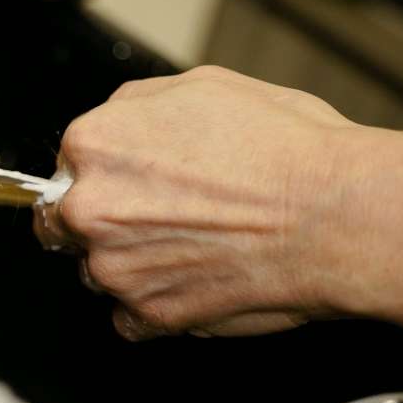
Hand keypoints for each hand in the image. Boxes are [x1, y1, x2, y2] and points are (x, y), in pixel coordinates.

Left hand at [35, 66, 359, 340]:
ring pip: (97, 269)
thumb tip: (116, 120)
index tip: (132, 177)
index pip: (67, 162)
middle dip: (100, 216)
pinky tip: (194, 277)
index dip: (102, 169)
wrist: (335, 216)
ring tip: (191, 242)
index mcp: (95, 145)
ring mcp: (116, 268)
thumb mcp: (202, 86)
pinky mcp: (149, 315)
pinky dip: (154, 304)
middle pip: (67, 220)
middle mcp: (91, 208)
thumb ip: (136, 105)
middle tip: (155, 212)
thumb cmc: (282, 148)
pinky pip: (128, 316)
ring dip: (130, 261)